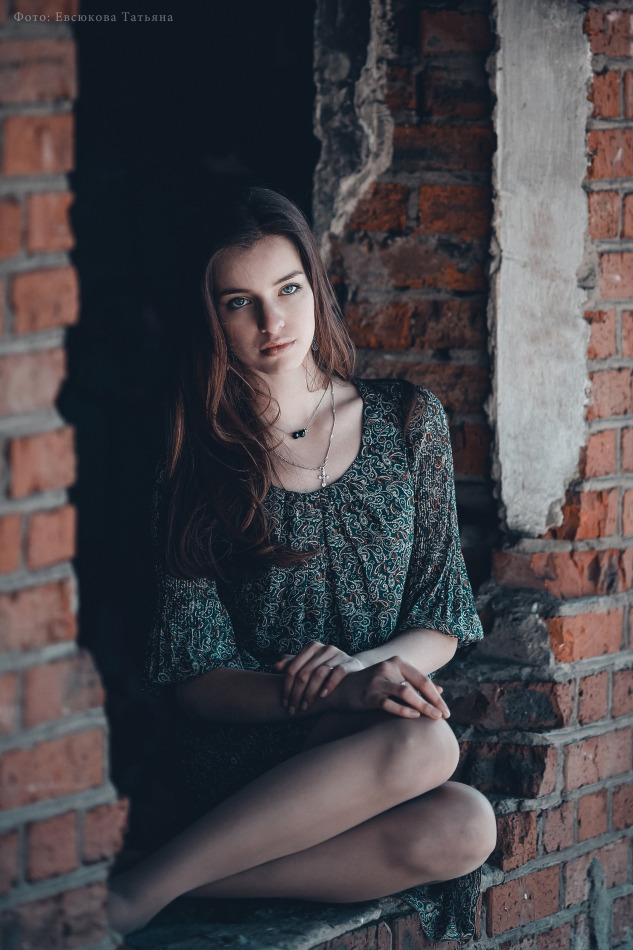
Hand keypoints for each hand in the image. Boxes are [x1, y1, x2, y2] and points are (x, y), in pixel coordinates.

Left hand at [274, 641, 363, 714]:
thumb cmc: (325, 669)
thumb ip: (292, 664)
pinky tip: (322, 696)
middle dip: (296, 694)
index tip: (285, 704)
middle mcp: (324, 648)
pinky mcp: (350, 663)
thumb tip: (276, 666)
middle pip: (304, 673)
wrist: (351, 669)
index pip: (292, 668)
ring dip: (310, 693)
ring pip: (319, 673)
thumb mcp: (308, 665)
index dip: (286, 688)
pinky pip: (338, 673)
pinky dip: (329, 685)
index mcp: (311, 647)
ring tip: (305, 707)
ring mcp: (338, 654)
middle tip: (293, 710)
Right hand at [330, 655, 450, 719]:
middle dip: (433, 702)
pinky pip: (388, 703)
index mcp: (397, 663)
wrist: (342, 688)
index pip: (423, 680)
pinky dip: (403, 710)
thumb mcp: (395, 680)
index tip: (446, 712)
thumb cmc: (374, 685)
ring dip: (423, 706)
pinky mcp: (368, 694)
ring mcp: (377, 680)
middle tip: (444, 717)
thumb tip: (440, 691)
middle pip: (417, 685)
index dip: (436, 696)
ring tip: (434, 718)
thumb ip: (415, 684)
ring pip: (405, 692)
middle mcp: (388, 667)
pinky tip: (414, 717)